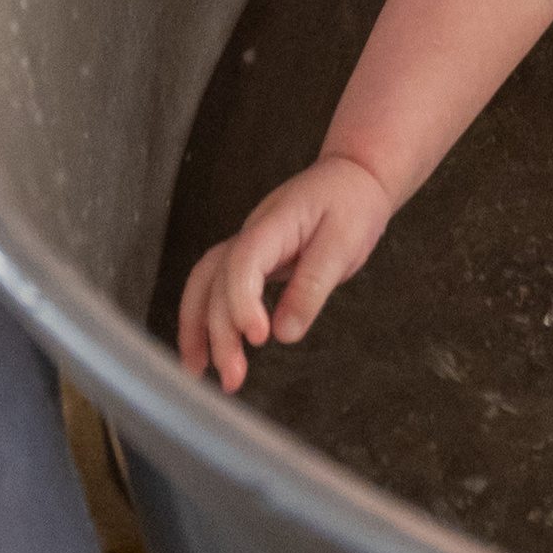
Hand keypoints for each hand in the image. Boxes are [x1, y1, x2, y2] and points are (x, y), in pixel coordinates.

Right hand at [175, 155, 389, 390]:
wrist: (355, 176)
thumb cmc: (352, 203)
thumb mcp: (345, 243)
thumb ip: (313, 286)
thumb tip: (284, 333)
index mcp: (277, 221)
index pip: (244, 258)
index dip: (242, 299)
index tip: (258, 336)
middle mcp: (253, 233)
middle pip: (219, 279)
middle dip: (220, 330)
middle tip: (234, 376)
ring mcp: (249, 246)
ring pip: (207, 283)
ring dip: (198, 327)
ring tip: (199, 373)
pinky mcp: (253, 261)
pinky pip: (217, 288)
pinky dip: (204, 319)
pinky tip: (205, 352)